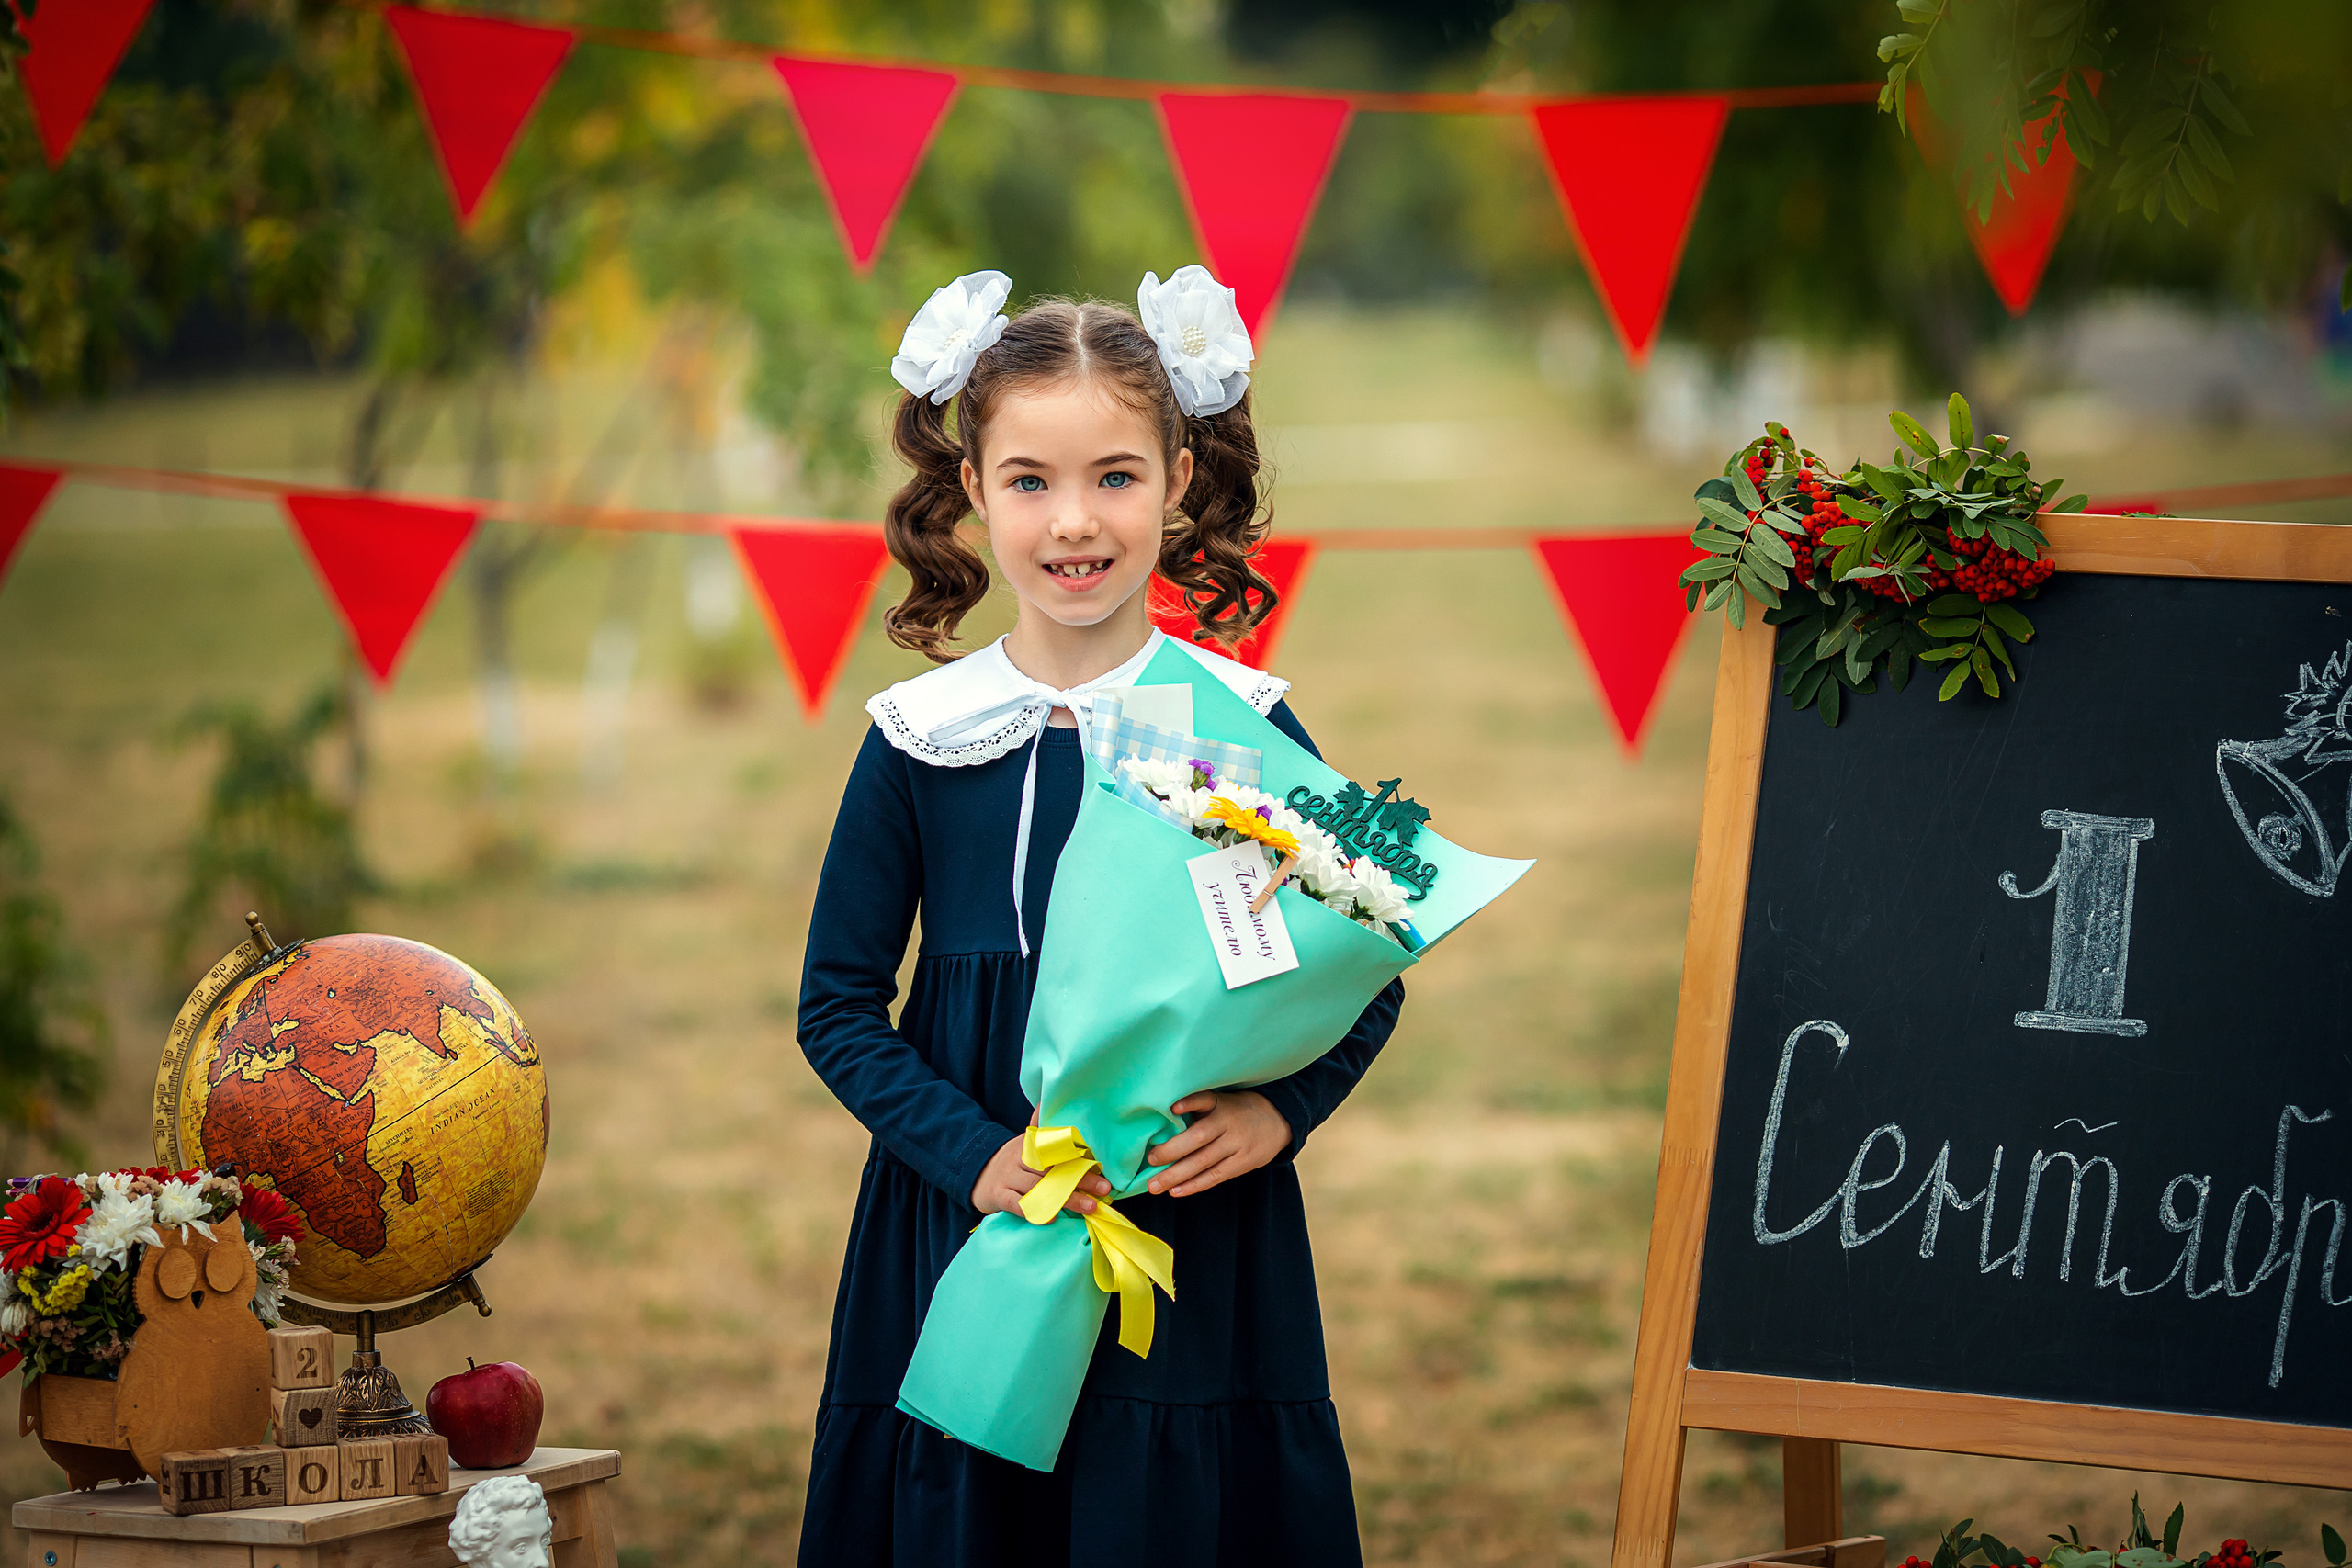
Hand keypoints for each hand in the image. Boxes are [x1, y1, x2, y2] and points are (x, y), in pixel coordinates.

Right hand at [970, 1114, 1111, 1217]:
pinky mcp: (998, 1195)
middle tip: (1104, 1188)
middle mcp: (1019, 1158)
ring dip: (1066, 1198)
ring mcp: (1008, 1177)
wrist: (975, 1174)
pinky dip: (1033, 1210)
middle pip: (1053, 1169)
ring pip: (1039, 1188)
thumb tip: (1048, 1102)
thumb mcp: (1025, 1142)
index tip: (1100, 1165)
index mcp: (1030, 1144)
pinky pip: (1016, 1204)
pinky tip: (1051, 1217)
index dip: (1079, 1157)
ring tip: (1089, 1206)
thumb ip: (1042, 1129)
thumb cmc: (1011, 1162)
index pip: (1057, 1148)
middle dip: (1080, 1179)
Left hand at [1144, 1090, 1290, 1196]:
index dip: (1190, 1103)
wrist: (1278, 1121)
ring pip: (1204, 1163)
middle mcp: (1229, 1126)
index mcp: (1222, 1106)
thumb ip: (1199, 1109)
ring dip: (1177, 1175)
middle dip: (1172, 1151)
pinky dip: (1194, 1185)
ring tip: (1155, 1186)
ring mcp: (1238, 1146)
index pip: (1205, 1101)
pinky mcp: (1242, 1164)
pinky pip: (1215, 1177)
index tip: (1173, 1108)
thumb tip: (1162, 1122)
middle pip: (1199, 1139)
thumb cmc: (1238, 1110)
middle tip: (1150, 1160)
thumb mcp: (1222, 1101)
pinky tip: (1176, 1191)